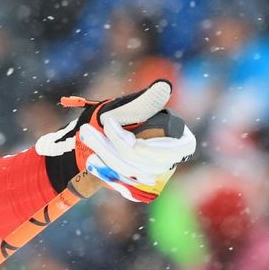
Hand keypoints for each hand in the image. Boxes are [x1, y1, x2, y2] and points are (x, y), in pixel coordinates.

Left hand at [34, 80, 196, 201]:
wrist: (95, 133)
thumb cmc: (118, 116)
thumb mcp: (129, 107)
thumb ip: (146, 102)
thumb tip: (164, 85)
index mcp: (176, 136)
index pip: (182, 149)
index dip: (161, 151)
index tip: (137, 146)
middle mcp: (167, 158)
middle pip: (151, 163)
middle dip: (120, 147)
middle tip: (93, 129)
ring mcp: (152, 174)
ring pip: (134, 173)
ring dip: (107, 154)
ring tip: (86, 135)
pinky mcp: (136, 184)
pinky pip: (124, 184)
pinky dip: (106, 172)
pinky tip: (92, 161)